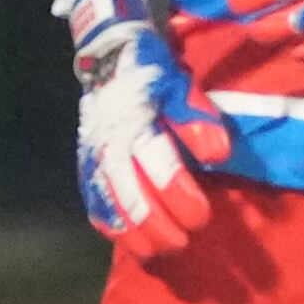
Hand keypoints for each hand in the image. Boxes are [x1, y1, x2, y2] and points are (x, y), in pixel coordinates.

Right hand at [60, 0, 229, 259]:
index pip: (157, 166)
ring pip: (109, 201)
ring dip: (133, 230)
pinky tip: (126, 241)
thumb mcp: (178, 85)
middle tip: (184, 242)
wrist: (107, 51)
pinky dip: (108, 222)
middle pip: (130, 192)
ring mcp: (93, 154)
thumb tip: (217, 154)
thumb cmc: (152, 71)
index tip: (201, 218)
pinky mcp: (85, 162)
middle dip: (158, 223)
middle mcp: (109, 142)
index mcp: (136, 121)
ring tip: (159, 252)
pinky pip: (92, 198)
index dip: (178, 196)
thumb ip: (195, 119)